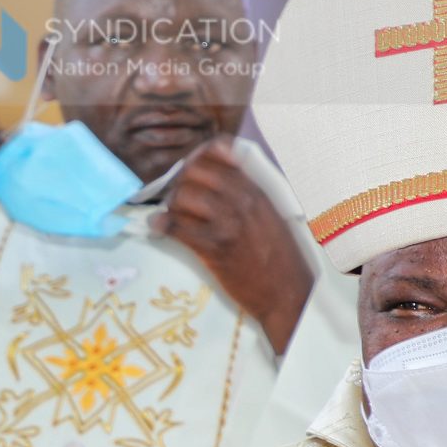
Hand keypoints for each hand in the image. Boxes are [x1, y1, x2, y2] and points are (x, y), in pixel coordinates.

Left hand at [148, 138, 314, 354]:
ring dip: (171, 205)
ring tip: (171, 215)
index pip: (219, 153)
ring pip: (183, 196)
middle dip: (180, 181)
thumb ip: (249, 194)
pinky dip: (162, 225)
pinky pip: (178, 227)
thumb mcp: (272, 215)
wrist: (288, 294)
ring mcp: (228, 223)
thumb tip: (223, 177)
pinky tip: (158, 227)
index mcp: (257, 189)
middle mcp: (242, 200)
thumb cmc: (282, 258)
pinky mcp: (214, 248)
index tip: (189, 167)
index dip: (197, 157)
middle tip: (177, 196)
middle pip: (195, 172)